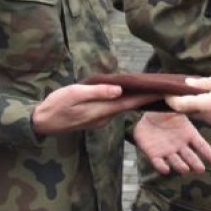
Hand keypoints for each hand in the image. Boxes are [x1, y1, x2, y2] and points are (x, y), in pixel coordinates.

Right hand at [31, 83, 157, 135]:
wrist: (43, 122)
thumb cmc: (56, 105)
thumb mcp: (74, 94)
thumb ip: (97, 92)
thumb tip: (119, 90)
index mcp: (102, 110)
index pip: (131, 102)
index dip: (148, 96)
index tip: (165, 91)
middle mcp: (105, 117)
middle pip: (131, 105)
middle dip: (148, 97)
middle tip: (166, 87)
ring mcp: (101, 119)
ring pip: (124, 107)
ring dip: (138, 98)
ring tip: (152, 87)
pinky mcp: (96, 118)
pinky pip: (115, 108)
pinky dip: (125, 100)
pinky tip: (130, 93)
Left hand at [134, 111, 210, 173]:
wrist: (147, 118)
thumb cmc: (164, 112)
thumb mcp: (174, 107)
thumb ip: (182, 105)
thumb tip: (190, 92)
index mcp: (188, 134)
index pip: (200, 144)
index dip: (207, 152)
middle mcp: (180, 145)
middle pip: (190, 157)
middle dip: (195, 163)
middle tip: (201, 170)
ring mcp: (168, 151)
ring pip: (176, 162)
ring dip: (180, 166)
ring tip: (185, 169)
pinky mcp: (154, 154)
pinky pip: (158, 162)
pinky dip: (161, 167)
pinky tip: (166, 169)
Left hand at [170, 74, 210, 126]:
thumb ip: (203, 83)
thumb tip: (188, 83)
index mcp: (204, 105)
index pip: (180, 105)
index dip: (171, 99)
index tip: (167, 92)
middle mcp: (207, 117)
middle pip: (188, 111)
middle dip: (183, 102)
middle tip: (181, 91)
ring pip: (198, 114)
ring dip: (195, 106)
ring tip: (199, 94)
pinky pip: (208, 116)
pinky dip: (205, 109)